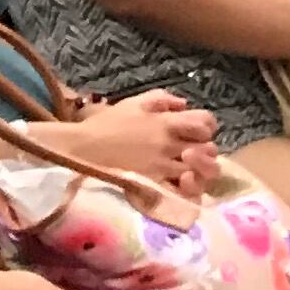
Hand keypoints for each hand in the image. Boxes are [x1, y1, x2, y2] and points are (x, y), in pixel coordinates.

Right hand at [61, 93, 219, 202]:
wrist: (80, 149)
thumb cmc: (104, 125)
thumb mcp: (134, 103)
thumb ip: (162, 99)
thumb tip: (184, 104)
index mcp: (167, 122)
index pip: (206, 122)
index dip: (206, 127)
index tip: (195, 133)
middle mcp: (169, 143)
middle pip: (209, 149)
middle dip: (206, 151)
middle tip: (192, 154)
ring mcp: (162, 166)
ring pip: (199, 172)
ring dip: (199, 171)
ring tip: (187, 170)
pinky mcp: (152, 185)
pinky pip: (181, 190)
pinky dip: (186, 188)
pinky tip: (179, 184)